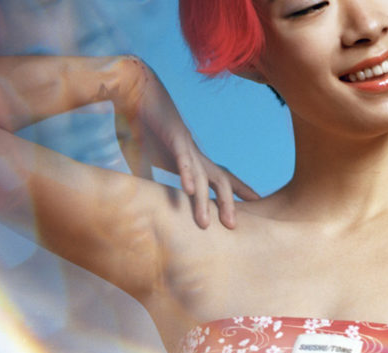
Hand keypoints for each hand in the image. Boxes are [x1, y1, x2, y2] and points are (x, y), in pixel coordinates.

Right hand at [112, 57, 258, 228]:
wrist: (133, 90)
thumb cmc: (139, 123)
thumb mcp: (144, 157)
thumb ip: (148, 175)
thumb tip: (148, 192)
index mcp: (191, 158)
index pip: (220, 177)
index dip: (237, 190)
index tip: (254, 204)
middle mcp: (194, 153)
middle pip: (219, 181)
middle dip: (228, 203)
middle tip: (233, 227)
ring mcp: (186, 145)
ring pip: (201, 176)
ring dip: (204, 201)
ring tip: (205, 224)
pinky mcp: (173, 136)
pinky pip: (183, 158)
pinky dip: (187, 174)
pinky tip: (191, 191)